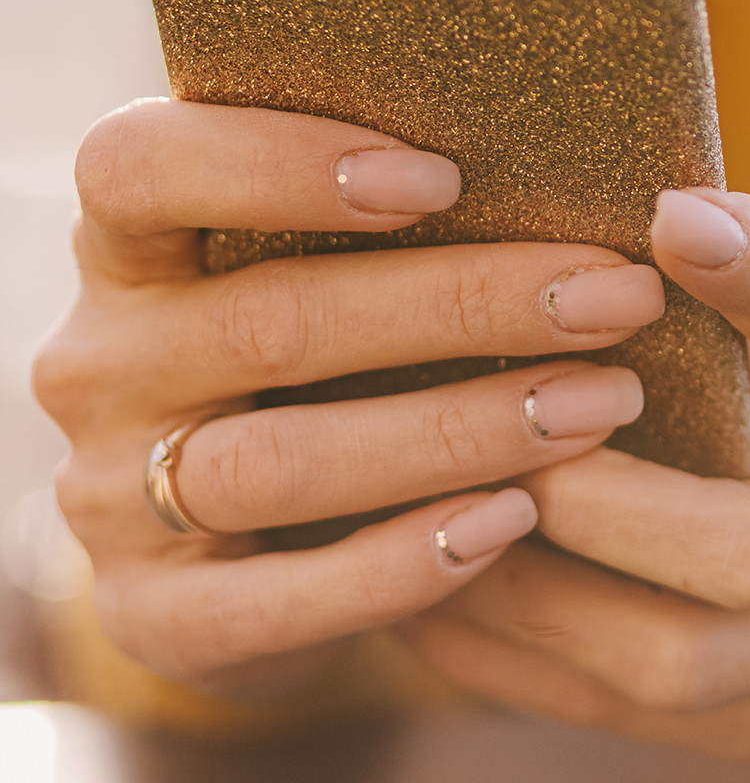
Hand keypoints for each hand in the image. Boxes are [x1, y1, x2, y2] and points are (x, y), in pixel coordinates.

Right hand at [34, 100, 663, 699]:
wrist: (236, 565)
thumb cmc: (317, 365)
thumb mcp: (312, 272)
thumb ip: (388, 211)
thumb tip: (613, 165)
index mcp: (126, 250)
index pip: (141, 169)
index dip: (276, 162)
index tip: (442, 176)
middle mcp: (98, 364)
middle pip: (268, 320)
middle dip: (462, 304)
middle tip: (617, 296)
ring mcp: (110, 500)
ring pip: (280, 461)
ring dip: (456, 432)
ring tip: (598, 406)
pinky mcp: (154, 620)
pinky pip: (278, 601)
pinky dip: (403, 563)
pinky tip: (514, 522)